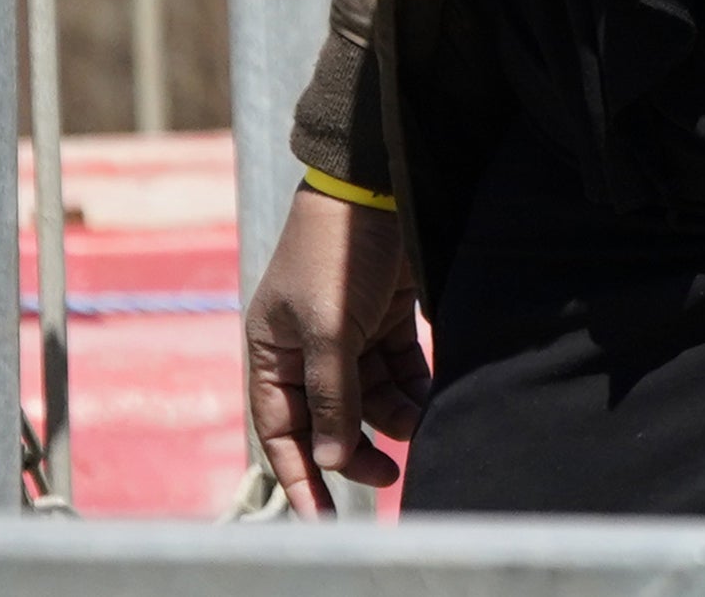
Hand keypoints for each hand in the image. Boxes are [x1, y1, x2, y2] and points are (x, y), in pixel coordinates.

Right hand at [246, 185, 426, 509]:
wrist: (379, 184)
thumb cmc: (336, 253)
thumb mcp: (330, 328)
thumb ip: (332, 393)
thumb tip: (330, 458)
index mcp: (271, 354)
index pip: (281, 430)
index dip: (299, 475)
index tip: (322, 519)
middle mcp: (306, 349)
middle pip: (329, 419)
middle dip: (357, 450)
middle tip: (391, 475)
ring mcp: (348, 333)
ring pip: (370, 396)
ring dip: (393, 417)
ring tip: (421, 425)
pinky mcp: (388, 316)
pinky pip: (399, 367)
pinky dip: (415, 386)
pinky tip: (433, 400)